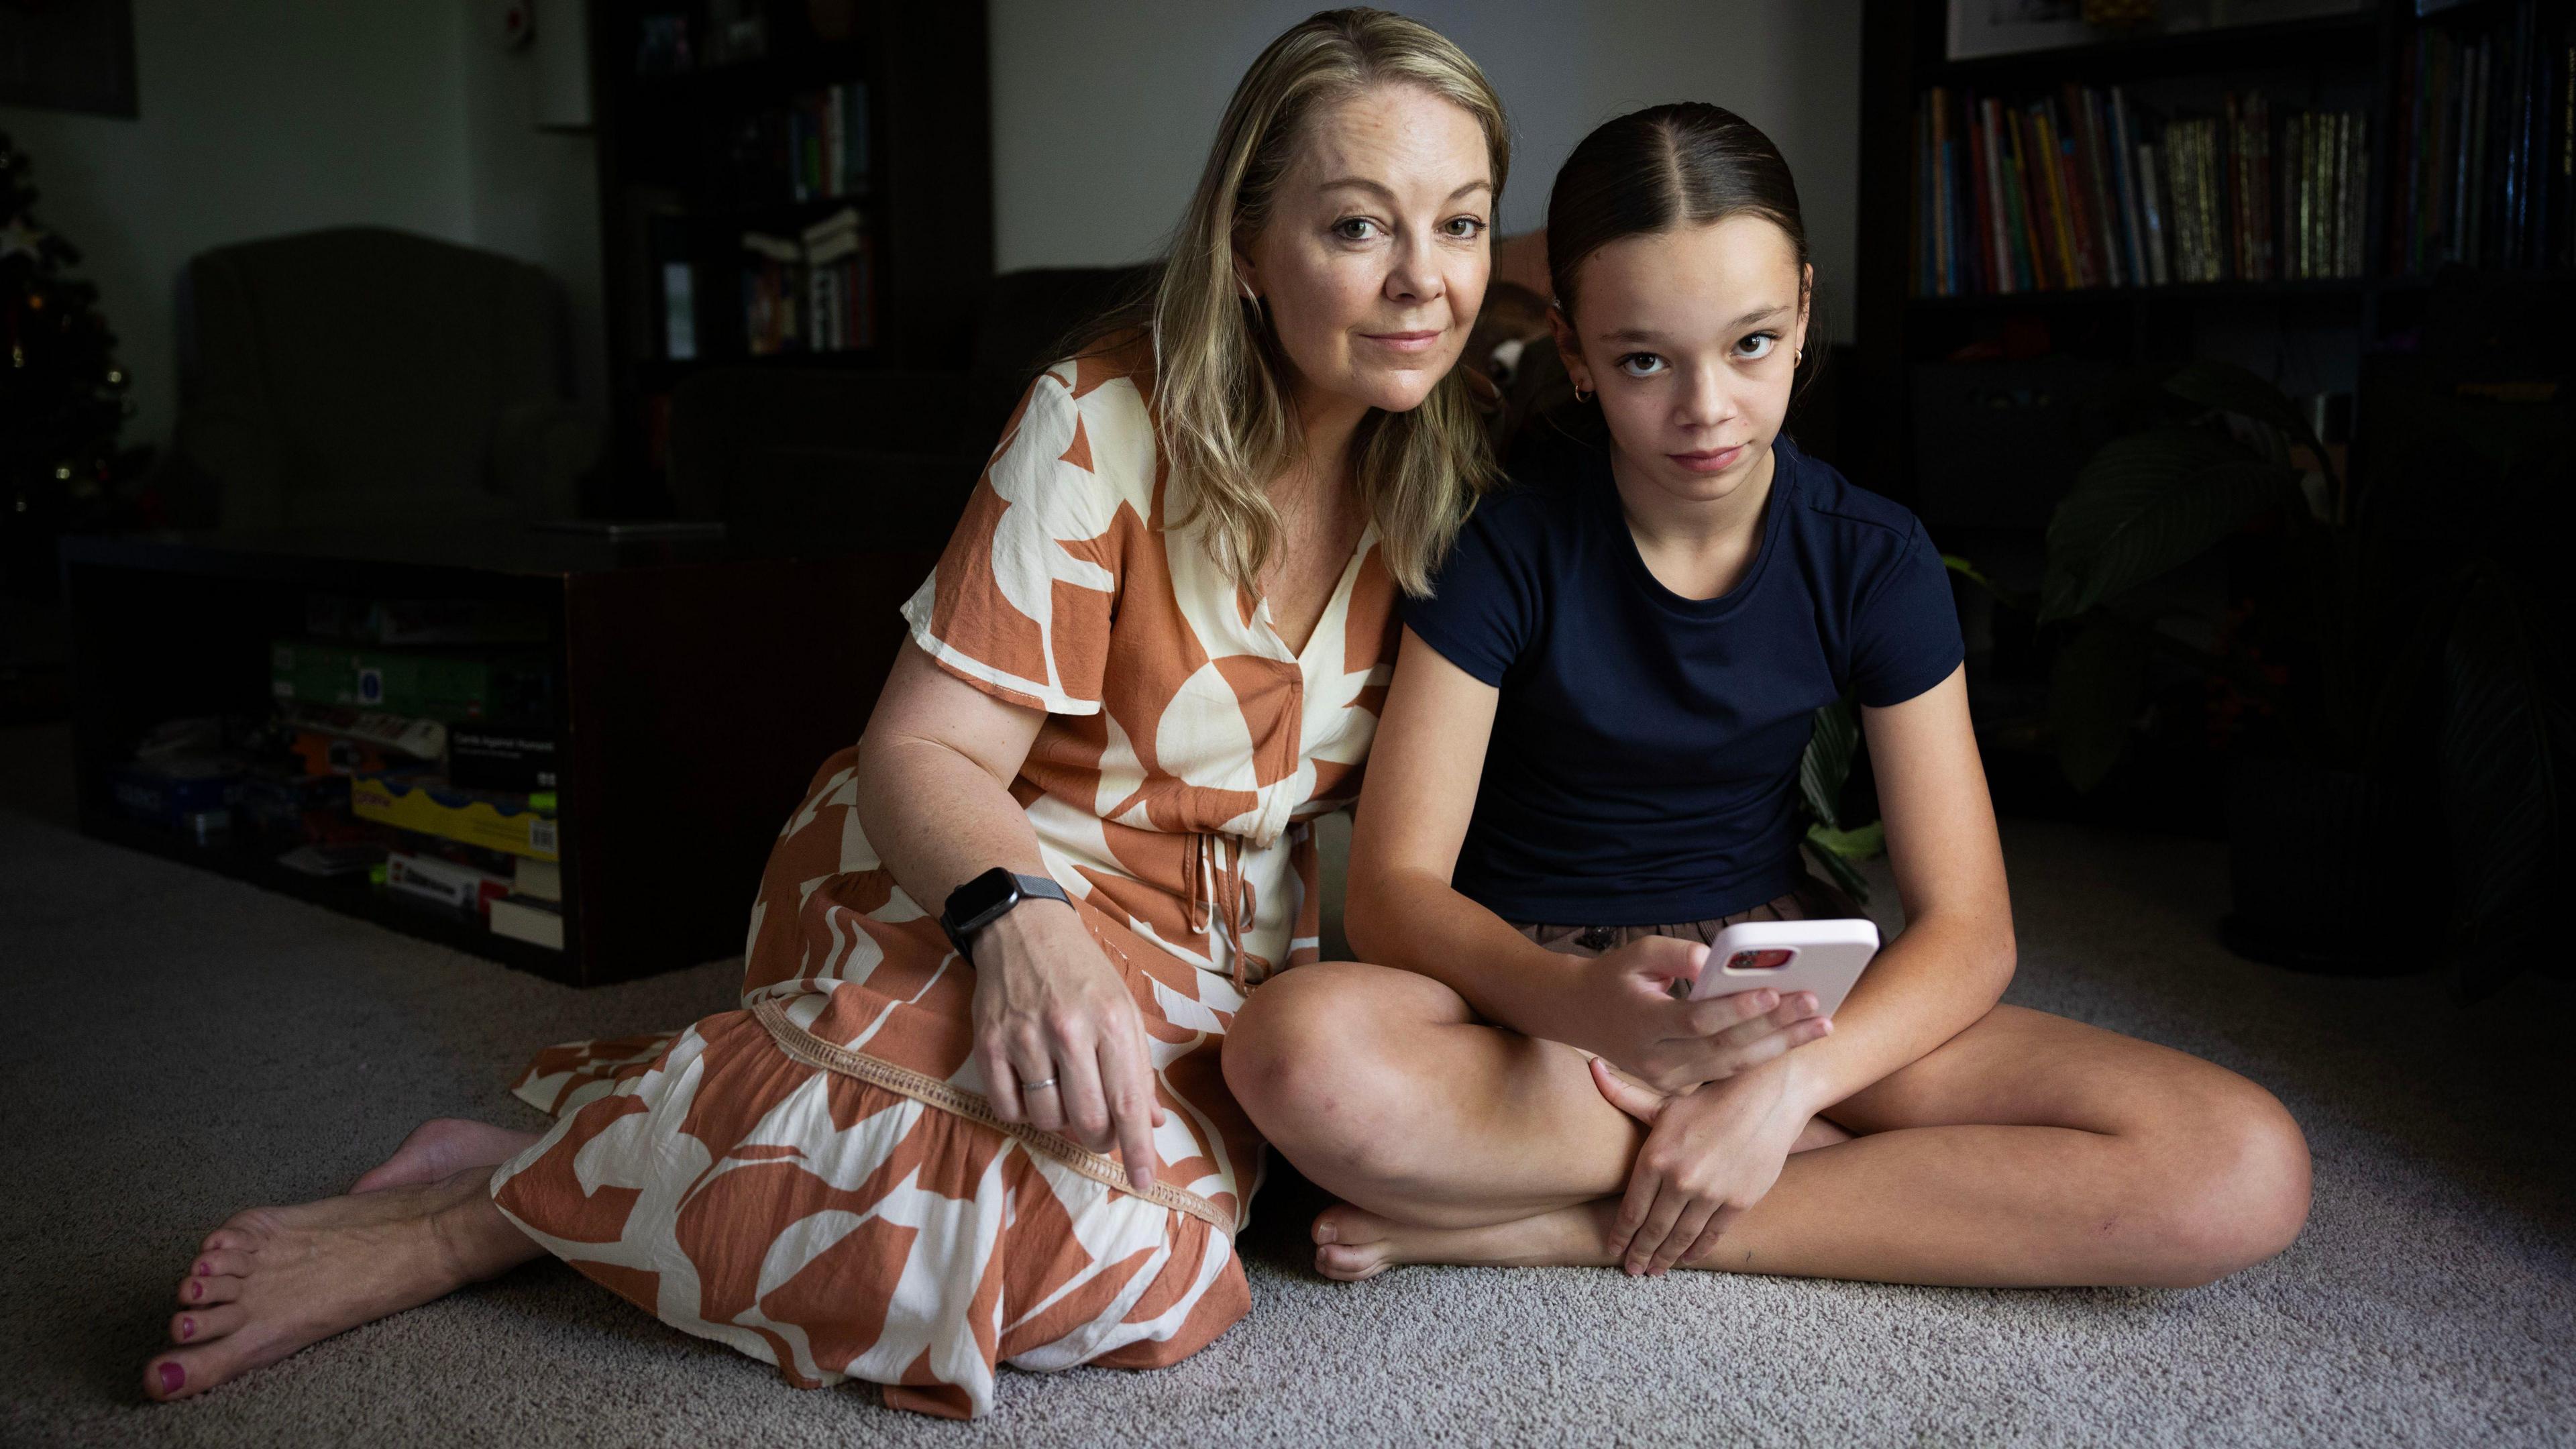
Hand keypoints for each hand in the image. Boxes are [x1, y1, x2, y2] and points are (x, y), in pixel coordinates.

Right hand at [967, 901, 1167, 1189]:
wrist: (1024, 930)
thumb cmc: (1084, 974)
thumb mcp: (1124, 1010)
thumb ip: (1138, 1068)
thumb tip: (1152, 1123)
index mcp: (1112, 1022)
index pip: (1129, 1103)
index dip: (1137, 1150)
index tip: (1141, 1182)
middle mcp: (1069, 1030)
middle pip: (1087, 1121)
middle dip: (1098, 1139)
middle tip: (1099, 1128)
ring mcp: (1025, 1037)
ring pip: (1046, 1119)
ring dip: (1059, 1123)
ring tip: (1063, 1096)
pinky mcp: (988, 1043)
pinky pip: (1007, 1108)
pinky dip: (1022, 1112)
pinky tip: (1031, 1089)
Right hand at [1570, 935, 1830, 1093]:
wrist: (1583, 1016)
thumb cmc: (1616, 978)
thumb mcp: (1636, 954)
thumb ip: (1674, 954)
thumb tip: (1711, 960)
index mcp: (1643, 1024)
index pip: (1696, 1021)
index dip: (1736, 1009)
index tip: (1772, 991)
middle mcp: (1656, 1061)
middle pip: (1725, 1048)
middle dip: (1775, 1027)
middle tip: (1814, 1004)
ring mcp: (1669, 1080)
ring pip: (1733, 1066)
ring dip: (1781, 1045)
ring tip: (1821, 1024)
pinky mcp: (1681, 1087)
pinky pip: (1728, 1073)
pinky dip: (1764, 1055)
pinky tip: (1796, 1037)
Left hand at [1591, 1054, 1816, 1275]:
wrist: (1765, 1096)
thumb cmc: (1709, 1097)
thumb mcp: (1663, 1099)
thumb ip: (1623, 1093)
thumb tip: (1591, 1067)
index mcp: (1655, 1157)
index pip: (1631, 1209)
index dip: (1621, 1235)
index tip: (1613, 1250)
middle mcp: (1679, 1180)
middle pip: (1653, 1229)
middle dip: (1640, 1253)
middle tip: (1632, 1271)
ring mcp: (1710, 1193)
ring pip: (1681, 1237)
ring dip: (1666, 1257)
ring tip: (1655, 1271)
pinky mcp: (1738, 1201)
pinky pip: (1712, 1234)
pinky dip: (1697, 1250)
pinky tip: (1686, 1258)